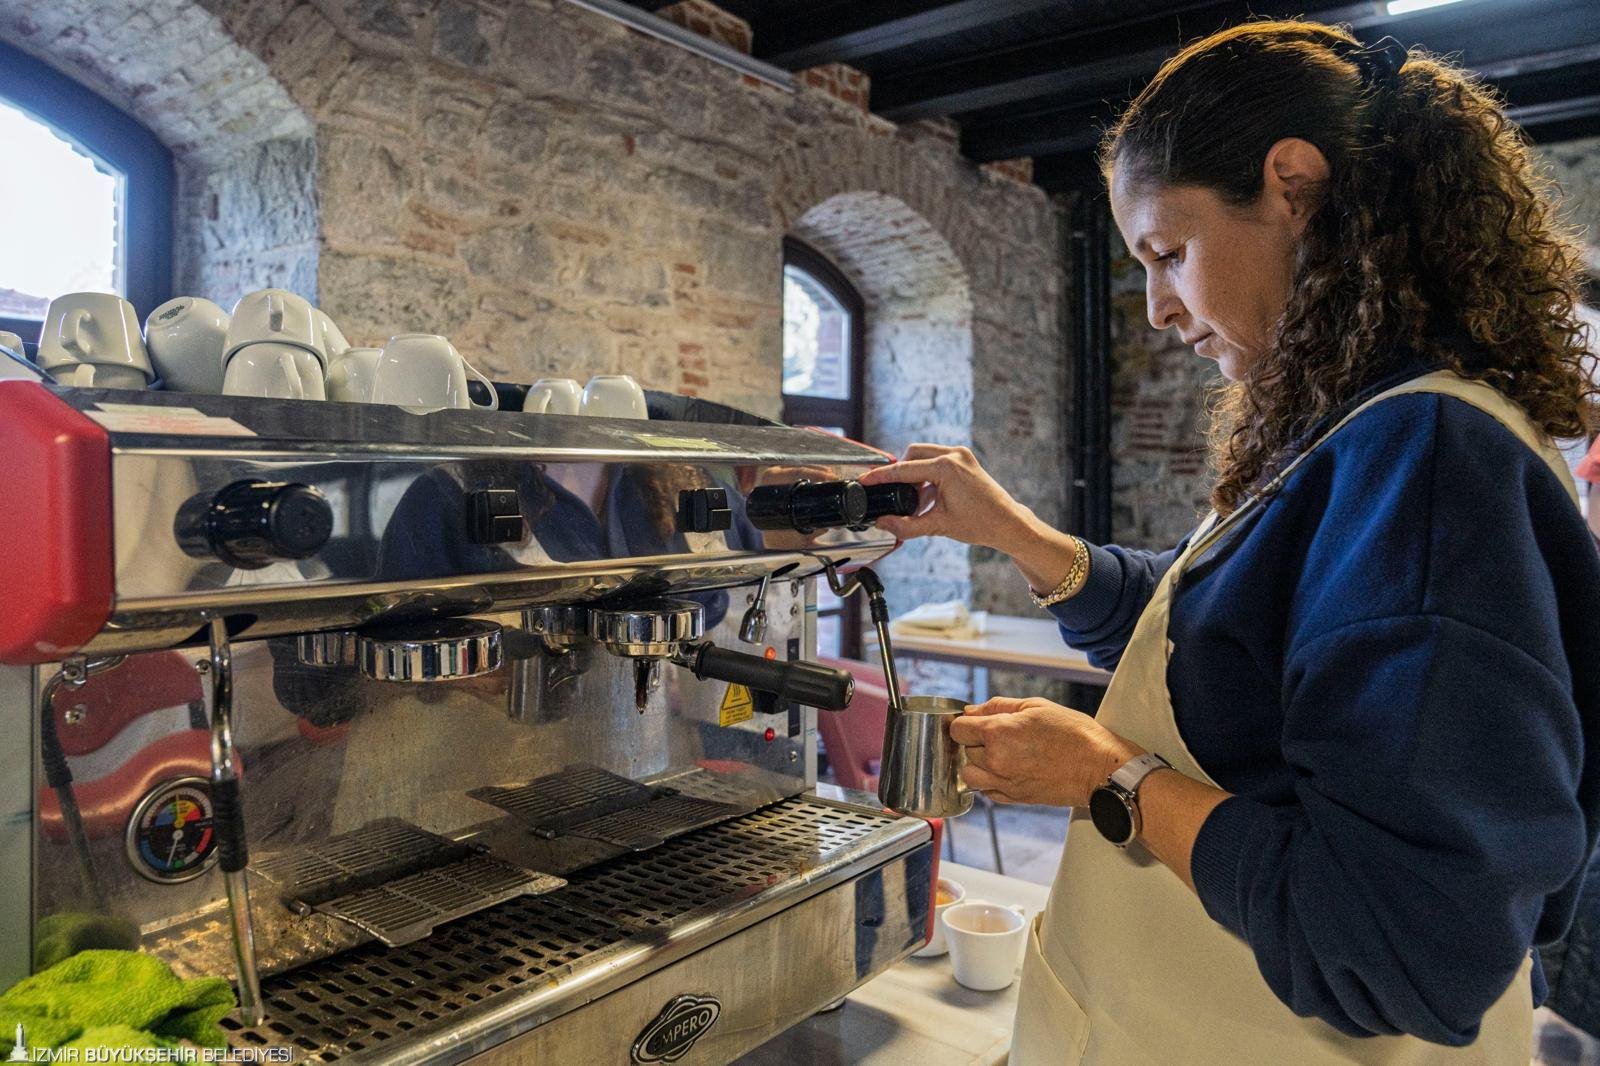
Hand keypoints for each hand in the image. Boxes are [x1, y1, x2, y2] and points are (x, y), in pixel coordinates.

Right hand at [856, 444, 1030, 549]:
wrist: (1007, 523)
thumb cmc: (980, 523)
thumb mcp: (938, 526)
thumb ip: (906, 525)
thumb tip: (882, 522)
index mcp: (947, 467)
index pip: (904, 469)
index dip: (882, 477)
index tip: (866, 480)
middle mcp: (954, 455)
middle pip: (912, 454)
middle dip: (901, 473)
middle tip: (894, 494)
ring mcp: (961, 455)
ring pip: (924, 456)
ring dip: (915, 475)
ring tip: (914, 501)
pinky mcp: (965, 460)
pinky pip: (937, 461)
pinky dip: (927, 476)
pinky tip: (927, 497)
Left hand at [950, 696, 1143, 806]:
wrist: (1100, 767)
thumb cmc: (1074, 734)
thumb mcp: (1036, 706)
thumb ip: (997, 707)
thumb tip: (971, 711)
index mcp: (998, 733)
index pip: (958, 729)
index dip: (965, 723)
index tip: (974, 722)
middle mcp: (996, 761)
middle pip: (964, 751)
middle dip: (975, 742)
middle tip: (998, 735)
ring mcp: (1005, 783)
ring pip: (971, 775)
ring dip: (978, 764)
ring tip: (999, 755)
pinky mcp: (1015, 799)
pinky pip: (988, 792)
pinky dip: (991, 782)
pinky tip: (1009, 770)